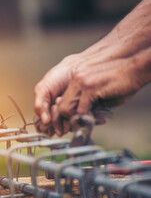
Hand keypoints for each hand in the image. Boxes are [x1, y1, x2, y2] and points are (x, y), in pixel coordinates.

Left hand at [35, 46, 150, 135]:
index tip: (69, 127)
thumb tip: (83, 119)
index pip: (62, 102)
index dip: (64, 117)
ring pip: (67, 109)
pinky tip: (96, 120)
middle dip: (67, 122)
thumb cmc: (122, 82)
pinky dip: (86, 119)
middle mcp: (75, 80)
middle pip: (61, 107)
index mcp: (76, 81)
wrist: (136, 69)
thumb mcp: (101, 95)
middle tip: (76, 129)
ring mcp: (81, 82)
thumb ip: (89, 105)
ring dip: (77, 121)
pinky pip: (81, 110)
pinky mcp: (90, 87)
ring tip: (88, 124)